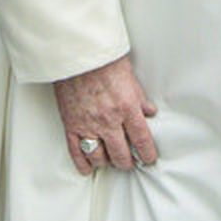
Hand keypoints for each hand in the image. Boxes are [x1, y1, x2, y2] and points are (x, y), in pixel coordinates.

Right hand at [53, 55, 158, 174]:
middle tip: (130, 161)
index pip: (142, 140)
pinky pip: (77, 153)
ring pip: (100, 158)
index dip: (148, 154)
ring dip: (108, 162)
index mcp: (127, 108)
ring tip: (112, 160)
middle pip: (121, 155)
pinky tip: (89, 167)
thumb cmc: (103, 59)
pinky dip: (84, 164)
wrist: (77, 53)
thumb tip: (149, 111)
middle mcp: (108, 120)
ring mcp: (88, 125)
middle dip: (128, 162)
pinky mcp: (71, 125)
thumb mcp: (130, 76)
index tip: (149, 159)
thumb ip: (139, 98)